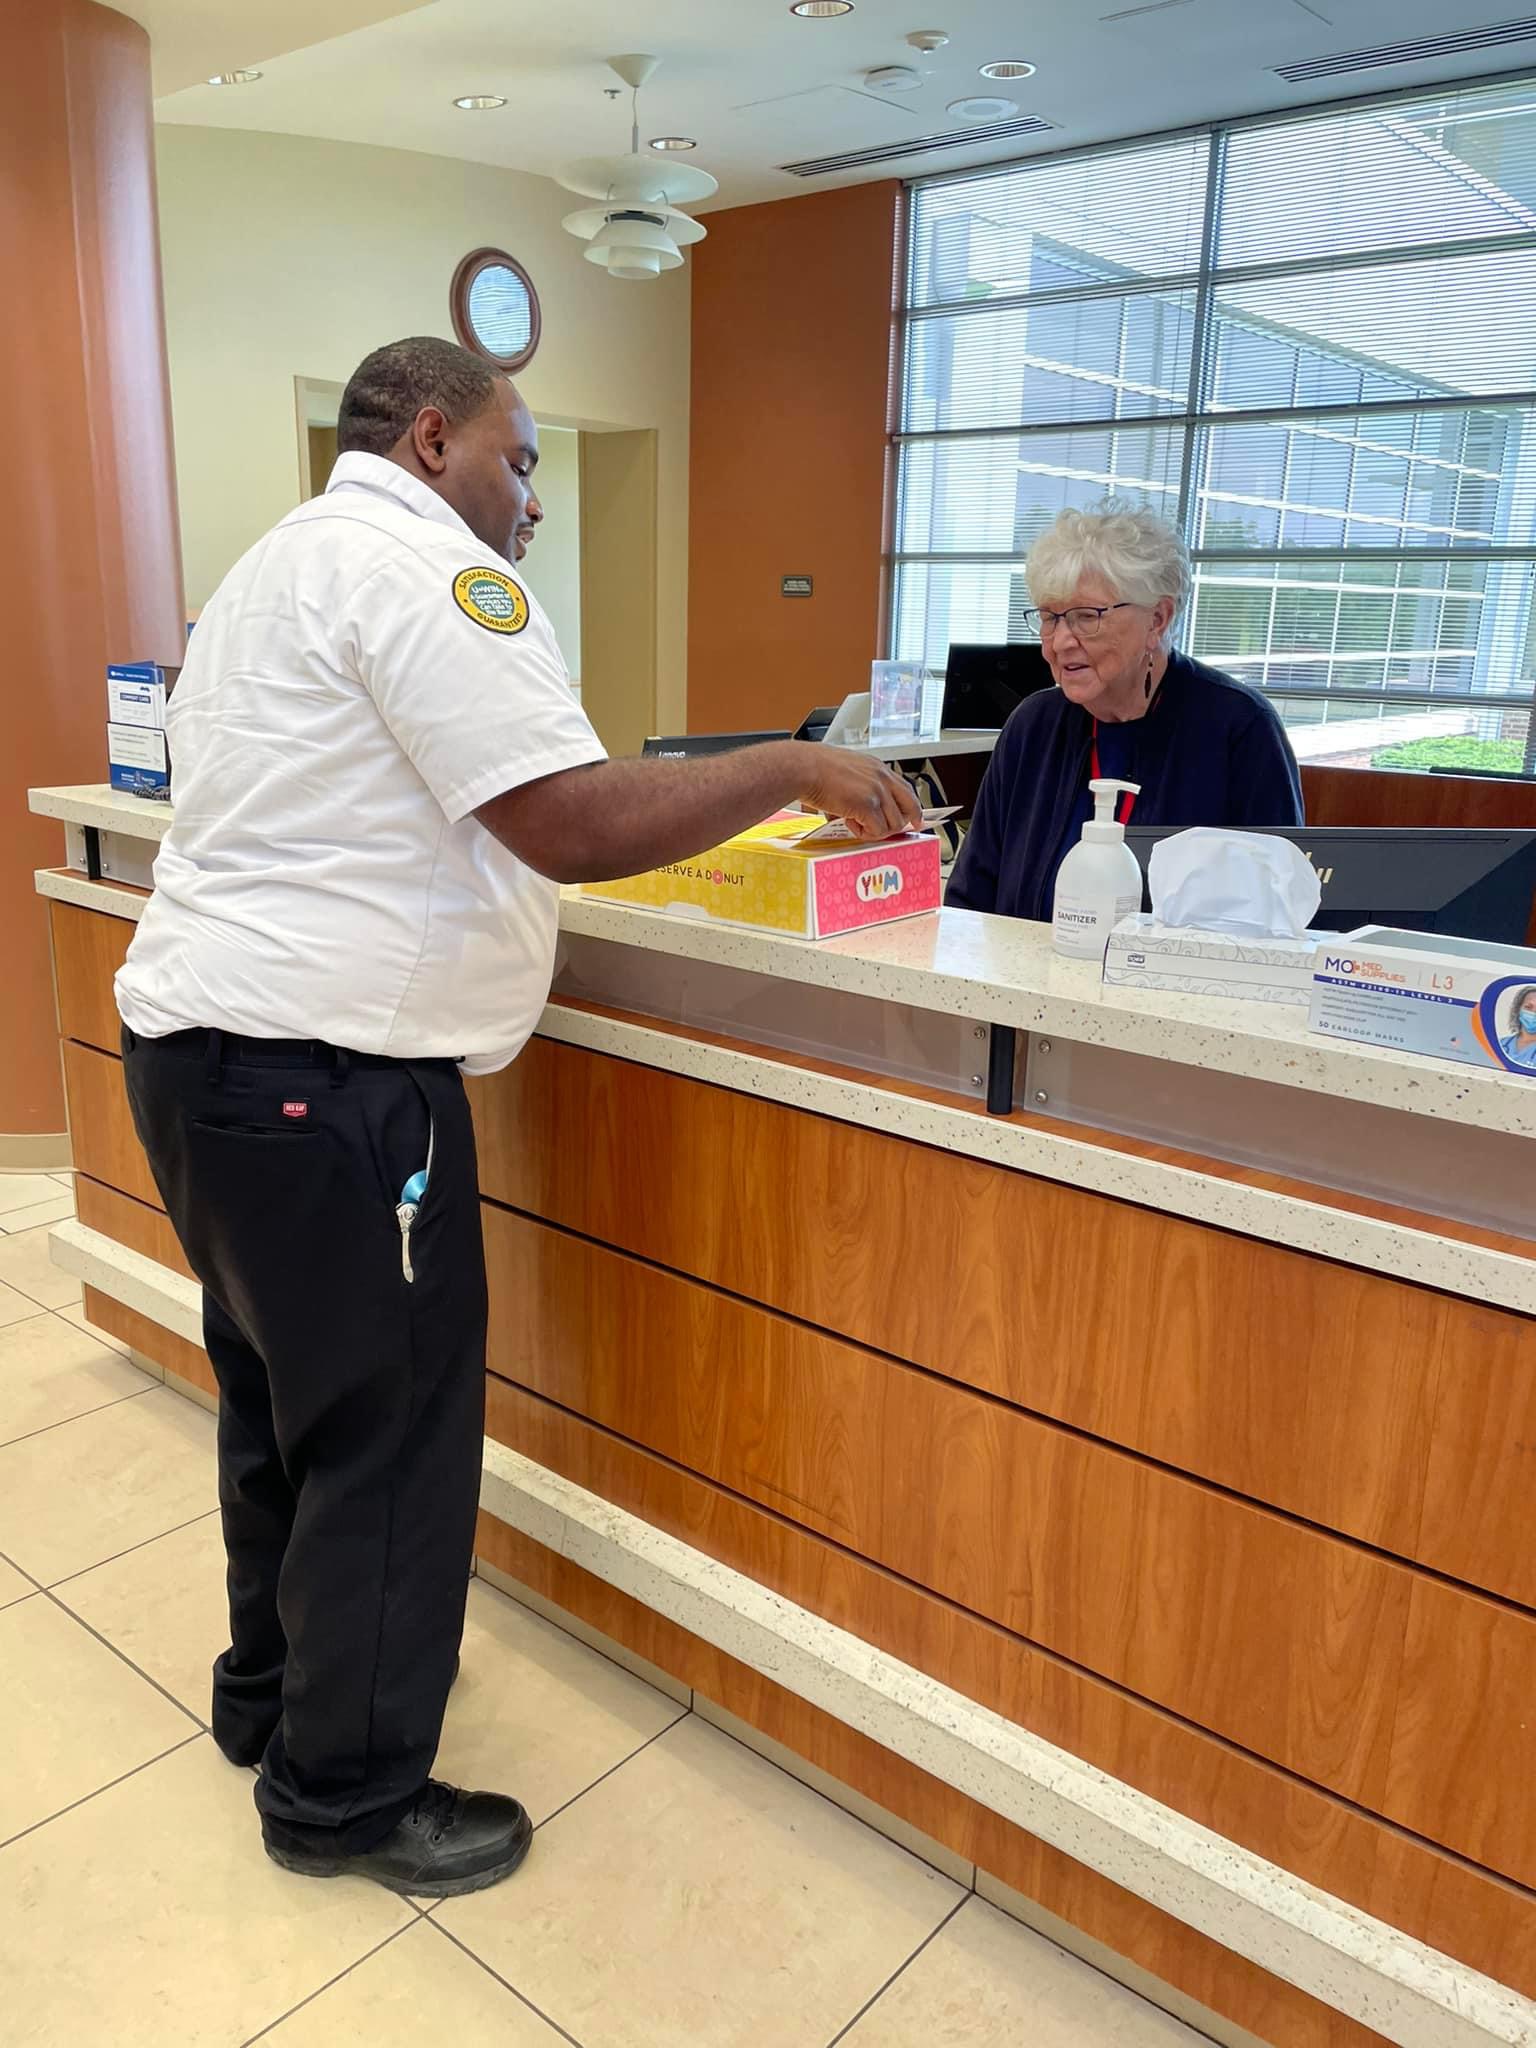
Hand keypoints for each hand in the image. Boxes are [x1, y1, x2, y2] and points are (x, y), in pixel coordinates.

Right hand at [795, 744, 923, 840]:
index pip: (906, 790)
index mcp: (878, 767)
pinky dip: (864, 833)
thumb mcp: (846, 770)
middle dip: (897, 825)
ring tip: (854, 823)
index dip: (913, 808)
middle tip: (882, 831)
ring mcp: (877, 791)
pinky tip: (850, 824)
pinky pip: (877, 830)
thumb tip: (862, 811)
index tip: (915, 820)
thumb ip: (860, 786)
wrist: (804, 768)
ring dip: (875, 829)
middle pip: (908, 808)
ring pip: (893, 824)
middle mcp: (882, 778)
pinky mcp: (867, 805)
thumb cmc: (815, 768)